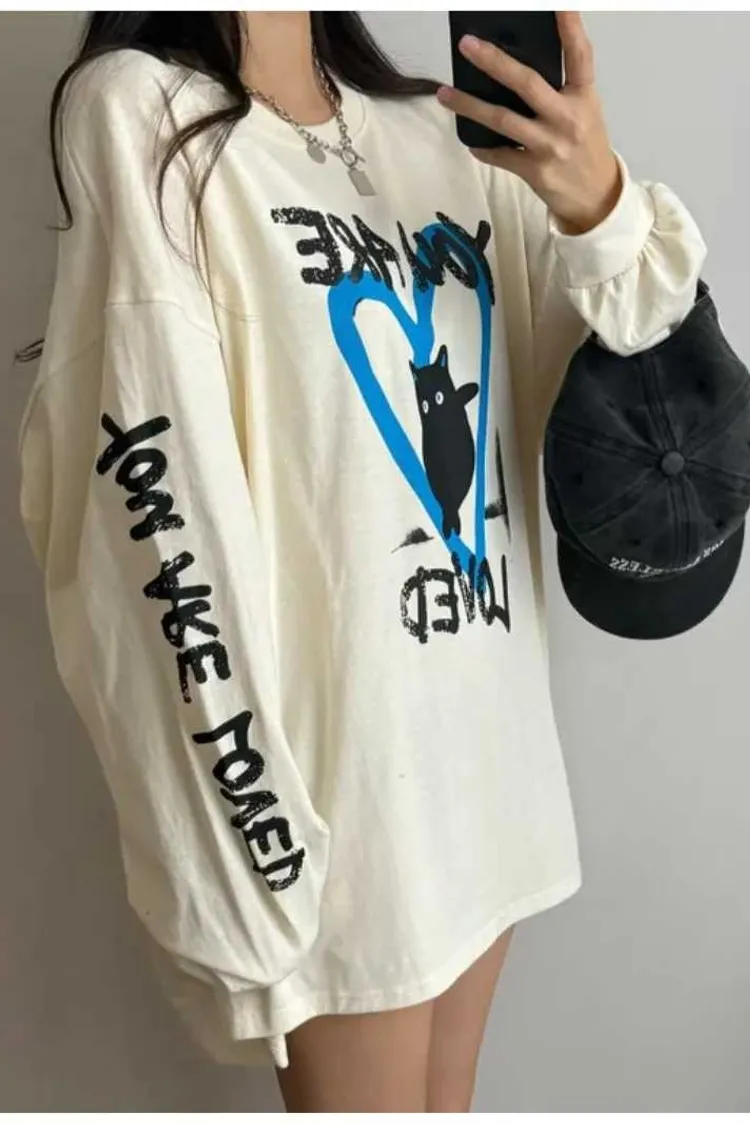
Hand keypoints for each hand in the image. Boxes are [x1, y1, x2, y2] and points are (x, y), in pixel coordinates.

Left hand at [437, 13, 621, 234]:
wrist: (595, 196)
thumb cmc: (584, 146)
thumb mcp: (583, 111)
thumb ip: (558, 89)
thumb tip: (512, 68)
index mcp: (584, 97)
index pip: (579, 56)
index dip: (570, 28)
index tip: (559, 4)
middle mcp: (568, 118)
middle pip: (528, 83)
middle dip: (495, 62)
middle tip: (467, 45)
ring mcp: (550, 146)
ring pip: (503, 120)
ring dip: (469, 106)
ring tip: (444, 93)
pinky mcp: (535, 171)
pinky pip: (500, 155)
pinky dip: (482, 147)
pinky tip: (468, 139)